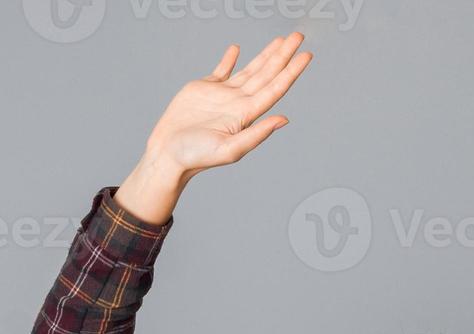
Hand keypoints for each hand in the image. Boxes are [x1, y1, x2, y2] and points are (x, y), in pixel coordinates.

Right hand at [114, 33, 313, 223]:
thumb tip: (284, 120)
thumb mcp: (229, 149)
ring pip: (250, 70)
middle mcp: (239, 103)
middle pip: (267, 74)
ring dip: (266, 55)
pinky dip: (229, 59)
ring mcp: (223, 95)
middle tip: (298, 37)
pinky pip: (222, 70)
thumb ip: (257, 134)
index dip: (291, 71)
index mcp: (247, 115)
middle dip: (283, 55)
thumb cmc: (196, 156)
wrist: (168, 154)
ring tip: (281, 40)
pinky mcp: (204, 89)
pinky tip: (237, 49)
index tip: (305, 55)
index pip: (275, 88)